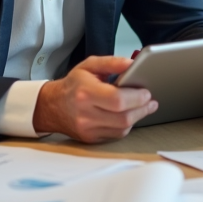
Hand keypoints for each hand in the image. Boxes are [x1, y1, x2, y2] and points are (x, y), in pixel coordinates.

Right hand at [32, 55, 157, 142]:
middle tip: (150, 101)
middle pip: (123, 117)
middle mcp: (85, 114)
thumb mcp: (89, 65)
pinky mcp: (91, 138)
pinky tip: (128, 115)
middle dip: (142, 109)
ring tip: (143, 107)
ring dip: (137, 117)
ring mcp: (87, 129)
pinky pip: (116, 135)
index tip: (147, 92)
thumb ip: (112, 62)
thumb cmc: (73, 85)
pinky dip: (126, 125)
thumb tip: (132, 64)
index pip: (117, 100)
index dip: (137, 97)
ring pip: (122, 129)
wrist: (52, 106)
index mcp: (86, 93)